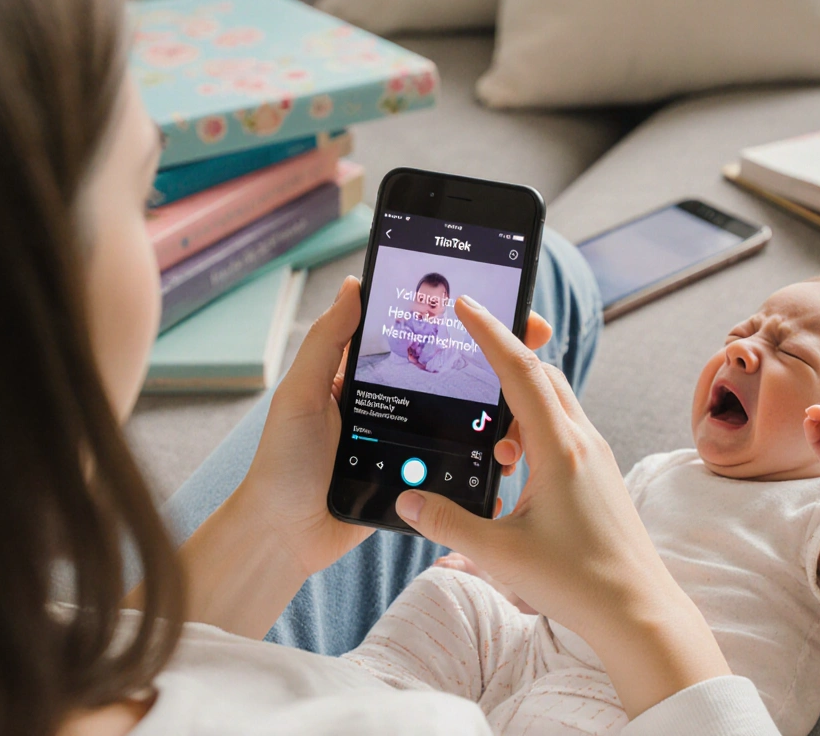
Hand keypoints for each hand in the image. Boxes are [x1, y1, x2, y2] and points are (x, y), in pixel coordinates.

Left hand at [231, 277, 551, 579]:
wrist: (285, 534)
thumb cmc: (284, 461)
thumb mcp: (300, 393)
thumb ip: (326, 341)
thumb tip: (355, 285)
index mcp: (372, 374)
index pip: (425, 336)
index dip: (464, 320)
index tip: (505, 306)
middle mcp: (400, 403)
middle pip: (459, 374)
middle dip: (502, 360)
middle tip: (536, 345)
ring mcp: (414, 441)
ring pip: (469, 419)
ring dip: (501, 414)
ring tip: (523, 413)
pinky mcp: (422, 479)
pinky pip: (460, 464)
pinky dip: (486, 459)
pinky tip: (508, 455)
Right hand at [396, 295, 731, 717]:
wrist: (636, 609)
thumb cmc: (576, 582)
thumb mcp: (500, 554)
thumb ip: (448, 521)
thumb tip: (408, 498)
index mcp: (560, 447)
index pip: (520, 369)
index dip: (490, 331)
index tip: (467, 303)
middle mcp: (582, 440)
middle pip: (541, 374)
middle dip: (502, 364)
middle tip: (466, 372)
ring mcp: (596, 454)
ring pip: (554, 401)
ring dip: (518, 404)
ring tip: (490, 448)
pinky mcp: (600, 472)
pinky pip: (563, 428)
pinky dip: (533, 429)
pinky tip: (512, 467)